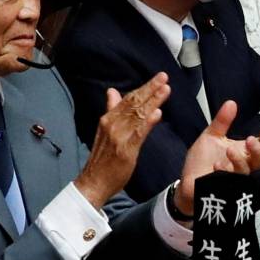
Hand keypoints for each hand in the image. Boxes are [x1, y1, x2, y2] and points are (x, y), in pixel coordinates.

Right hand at [74, 73, 171, 207]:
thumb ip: (111, 110)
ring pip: (137, 115)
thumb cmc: (101, 158)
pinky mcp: (125, 150)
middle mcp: (112, 124)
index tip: (157, 79)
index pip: (128, 99)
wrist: (93, 182)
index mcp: (108, 119)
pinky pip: (138, 134)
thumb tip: (112, 91)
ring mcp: (118, 137)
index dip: (144, 88)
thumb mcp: (104, 130)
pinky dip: (148, 122)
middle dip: (150, 89)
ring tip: (165, 90)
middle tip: (164, 77)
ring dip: (153, 101)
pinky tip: (157, 114)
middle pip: (133, 103)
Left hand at [173, 101, 259, 216]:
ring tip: (229, 150)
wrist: (187, 180)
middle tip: (251, 140)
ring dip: (239, 161)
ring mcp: (233, 179)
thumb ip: (222, 121)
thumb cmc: (202, 160)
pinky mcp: (223, 188)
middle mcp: (241, 166)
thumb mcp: (211, 136)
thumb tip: (231, 103)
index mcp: (242, 153)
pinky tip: (216, 165)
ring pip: (245, 173)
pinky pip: (229, 183)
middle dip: (258, 151)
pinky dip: (223, 173)